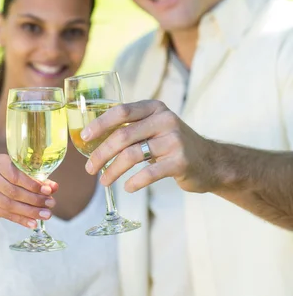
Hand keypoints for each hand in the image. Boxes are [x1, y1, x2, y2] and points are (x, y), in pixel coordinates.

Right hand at [0, 154, 58, 228]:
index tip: (48, 191)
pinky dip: (21, 220)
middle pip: (13, 191)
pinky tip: (33, 223)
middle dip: (35, 199)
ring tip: (45, 215)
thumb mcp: (21, 173)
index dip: (33, 185)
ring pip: (10, 205)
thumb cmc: (8, 176)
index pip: (16, 175)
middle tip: (50, 204)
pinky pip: (6, 215)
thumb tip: (54, 187)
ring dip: (30, 211)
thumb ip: (38, 179)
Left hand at [82, 100, 217, 192]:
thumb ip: (132, 126)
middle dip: (101, 153)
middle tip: (89, 168)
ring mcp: (174, 140)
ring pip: (132, 155)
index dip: (100, 123)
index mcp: (155, 108)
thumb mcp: (156, 126)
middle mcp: (165, 120)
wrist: (211, 161)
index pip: (122, 111)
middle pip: (123, 135)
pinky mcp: (180, 162)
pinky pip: (149, 173)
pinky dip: (134, 182)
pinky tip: (127, 187)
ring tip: (104, 181)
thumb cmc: (174, 144)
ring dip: (113, 170)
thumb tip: (94, 138)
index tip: (84, 137)